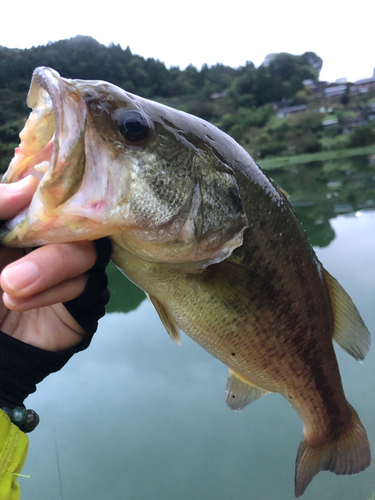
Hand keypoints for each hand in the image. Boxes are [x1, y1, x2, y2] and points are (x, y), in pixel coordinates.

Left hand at [0, 176, 97, 350]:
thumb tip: (29, 184)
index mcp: (28, 221)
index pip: (54, 194)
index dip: (49, 195)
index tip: (29, 199)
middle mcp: (54, 239)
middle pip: (76, 221)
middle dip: (45, 245)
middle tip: (8, 277)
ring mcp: (70, 268)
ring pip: (86, 252)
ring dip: (49, 270)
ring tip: (9, 290)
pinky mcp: (85, 298)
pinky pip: (88, 285)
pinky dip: (56, 292)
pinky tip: (22, 304)